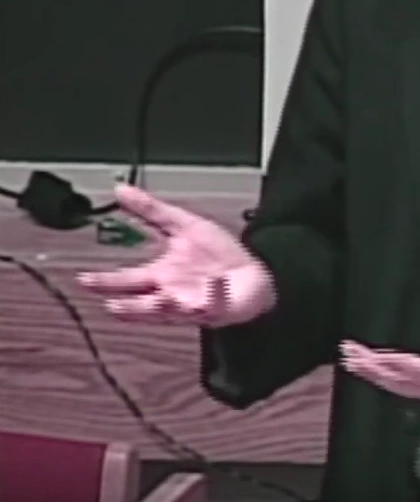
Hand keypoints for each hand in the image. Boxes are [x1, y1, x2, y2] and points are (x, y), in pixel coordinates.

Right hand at [76, 183, 276, 327]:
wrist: (253, 275)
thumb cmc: (216, 256)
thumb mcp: (183, 225)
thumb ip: (152, 211)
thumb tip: (121, 191)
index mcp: (161, 275)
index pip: (127, 280)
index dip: (106, 282)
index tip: (84, 280)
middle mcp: (171, 294)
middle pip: (143, 304)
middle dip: (128, 306)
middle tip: (111, 305)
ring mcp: (193, 303)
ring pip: (173, 310)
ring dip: (165, 305)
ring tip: (159, 298)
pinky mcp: (218, 307)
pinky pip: (215, 302)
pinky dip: (214, 293)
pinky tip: (215, 283)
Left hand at [340, 290, 419, 408]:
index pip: (414, 369)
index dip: (387, 363)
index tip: (365, 353)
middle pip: (401, 382)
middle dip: (373, 370)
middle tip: (348, 355)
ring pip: (404, 388)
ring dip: (379, 376)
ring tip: (356, 362)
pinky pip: (412, 389)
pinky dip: (392, 380)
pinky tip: (382, 372)